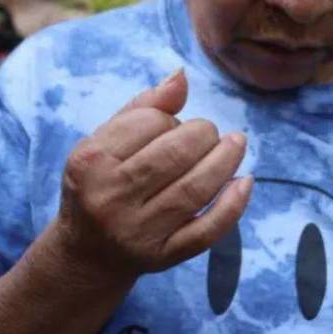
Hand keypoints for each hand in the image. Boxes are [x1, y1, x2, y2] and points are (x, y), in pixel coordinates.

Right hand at [49, 70, 251, 283]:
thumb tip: (181, 76)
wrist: (88, 253)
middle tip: (211, 134)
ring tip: (236, 144)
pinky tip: (244, 182)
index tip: (173, 126)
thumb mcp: (105, 143)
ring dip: (225, 161)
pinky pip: (206, 231)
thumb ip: (143, 108)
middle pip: (176, 155)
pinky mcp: (163, 256)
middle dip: (204, 135)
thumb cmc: (101, 183)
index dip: (172, 119)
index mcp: (91, 161)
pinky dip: (232, 205)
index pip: (149, 124)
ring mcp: (137, 231)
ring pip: (195, 190)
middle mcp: (110, 198)